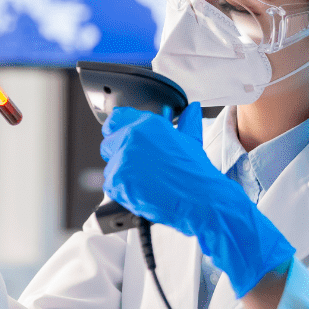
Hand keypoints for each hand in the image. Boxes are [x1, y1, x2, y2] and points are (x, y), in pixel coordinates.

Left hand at [100, 103, 293, 296]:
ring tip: (146, 183)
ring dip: (123, 176)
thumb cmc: (196, 173)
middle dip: (120, 156)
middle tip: (140, 169)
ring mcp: (123, 159)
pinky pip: (112, 186)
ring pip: (111, 167)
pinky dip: (123, 192)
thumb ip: (186, 122)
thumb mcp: (191, 141)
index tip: (121, 137)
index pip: (115, 119)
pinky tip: (142, 193)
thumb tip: (192, 110)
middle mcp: (131, 137)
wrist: (199, 198)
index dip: (118, 130)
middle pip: (108, 144)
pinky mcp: (118, 181)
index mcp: (147, 124)